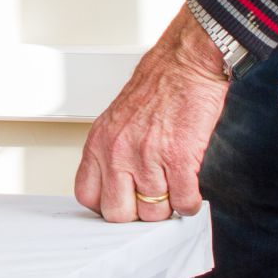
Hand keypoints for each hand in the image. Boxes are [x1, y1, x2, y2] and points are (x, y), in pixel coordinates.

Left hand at [74, 6, 229, 223]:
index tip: (122, 204)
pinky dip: (190, 203)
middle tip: (150, 202)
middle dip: (137, 214)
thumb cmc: (156, 86)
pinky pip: (183, 203)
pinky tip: (190, 191)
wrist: (185, 63)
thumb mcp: (117, 118)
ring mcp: (147, 157)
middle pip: (117, 213)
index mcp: (99, 141)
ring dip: (167, 206)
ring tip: (173, 189)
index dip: (106, 206)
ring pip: (154, 212)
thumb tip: (116, 186)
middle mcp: (118, 151)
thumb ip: (111, 151)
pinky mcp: (178, 158)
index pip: (87, 196)